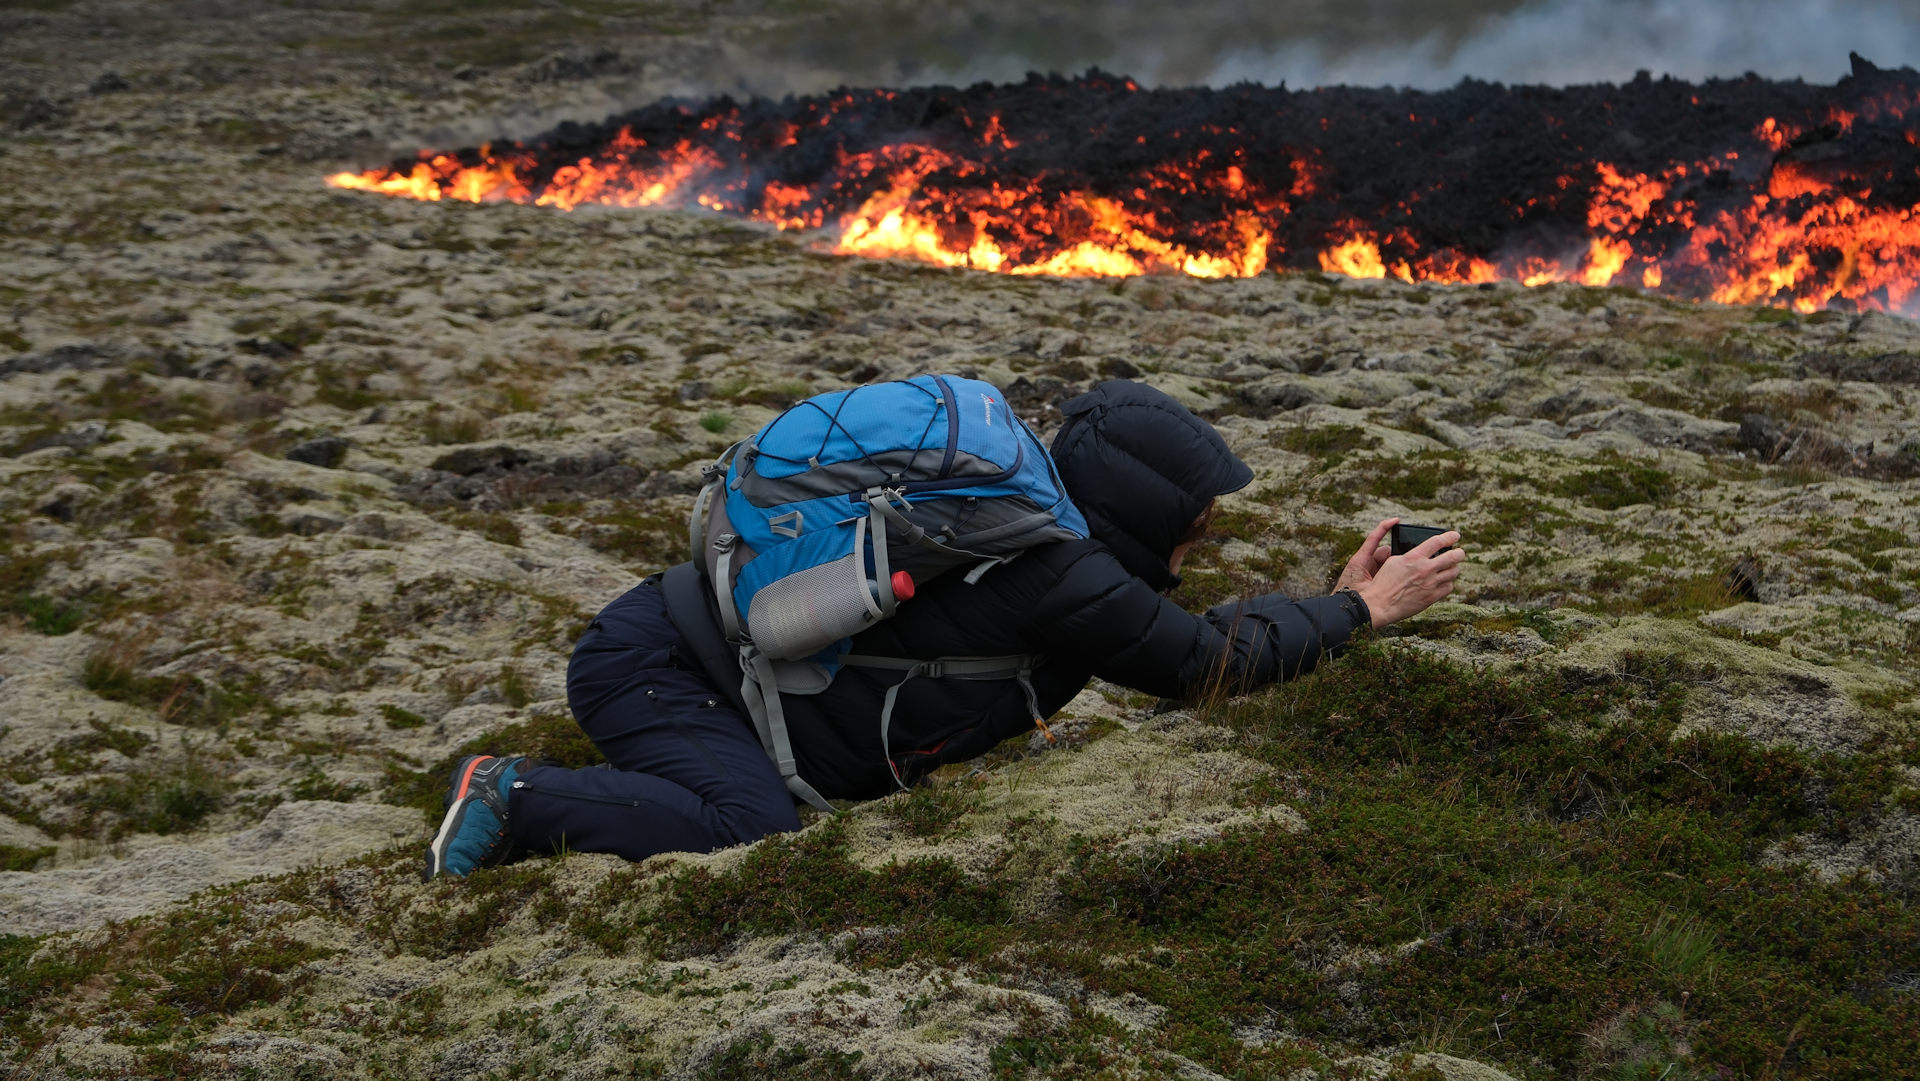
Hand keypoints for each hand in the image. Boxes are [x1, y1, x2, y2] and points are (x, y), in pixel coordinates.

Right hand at [1340, 521, 1465, 627]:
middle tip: (1459, 552)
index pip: (1438, 542)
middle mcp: (1425, 569)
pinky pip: (1449, 587)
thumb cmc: (1384, 582)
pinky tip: (1442, 582)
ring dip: (1453, 568)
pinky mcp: (1432, 597)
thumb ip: (1411, 555)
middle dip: (1459, 552)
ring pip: (1453, 572)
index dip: (1449, 537)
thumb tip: (1423, 552)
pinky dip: (1447, 583)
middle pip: (1453, 557)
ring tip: (1450, 567)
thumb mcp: (1394, 561)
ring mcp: (1430, 584)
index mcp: (1414, 557)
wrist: (1380, 604)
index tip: (1455, 535)